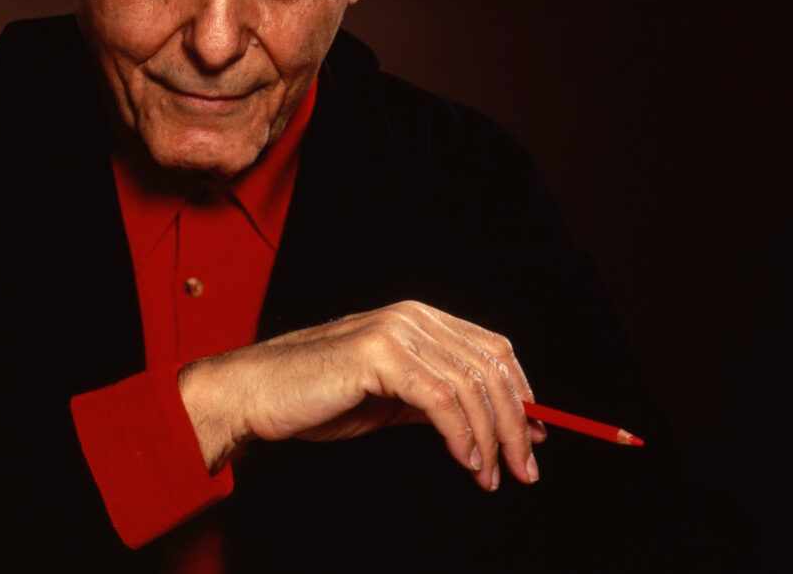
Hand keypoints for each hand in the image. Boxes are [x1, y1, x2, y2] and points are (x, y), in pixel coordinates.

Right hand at [177, 300, 545, 490]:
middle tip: (525, 469)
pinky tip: (465, 462)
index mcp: (418, 319)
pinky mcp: (379, 355)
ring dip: (490, 439)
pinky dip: (461, 437)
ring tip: (491, 476)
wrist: (254, 393)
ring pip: (471, 386)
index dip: (522, 393)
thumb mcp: (389, 398)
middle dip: (517, 424)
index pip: (493, 349)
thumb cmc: (315, 396)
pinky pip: (441, 400)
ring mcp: (396, 332)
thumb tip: (493, 425)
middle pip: (491, 367)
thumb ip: (437, 401)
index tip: (537, 437)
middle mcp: (412, 317)